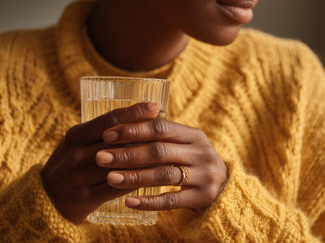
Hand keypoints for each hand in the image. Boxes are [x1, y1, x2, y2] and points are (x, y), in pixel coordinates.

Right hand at [41, 102, 158, 223]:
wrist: (44, 200)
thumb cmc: (70, 166)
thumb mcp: (78, 144)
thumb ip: (101, 133)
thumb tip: (136, 117)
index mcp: (75, 136)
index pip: (109, 120)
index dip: (133, 112)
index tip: (155, 105)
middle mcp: (76, 154)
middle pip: (117, 141)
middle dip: (145, 135)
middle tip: (169, 130)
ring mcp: (78, 177)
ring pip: (119, 165)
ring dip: (144, 159)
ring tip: (167, 153)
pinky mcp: (83, 199)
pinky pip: (116, 188)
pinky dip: (135, 182)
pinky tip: (152, 178)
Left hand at [95, 117, 227, 212]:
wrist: (223, 189)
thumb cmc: (192, 163)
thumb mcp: (184, 144)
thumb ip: (161, 135)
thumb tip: (120, 122)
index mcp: (194, 135)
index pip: (160, 127)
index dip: (133, 130)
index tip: (107, 135)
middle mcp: (201, 153)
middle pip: (160, 150)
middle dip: (127, 153)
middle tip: (101, 157)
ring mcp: (204, 176)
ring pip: (164, 174)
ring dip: (134, 176)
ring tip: (110, 178)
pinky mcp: (202, 197)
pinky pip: (171, 200)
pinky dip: (149, 201)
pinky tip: (129, 202)